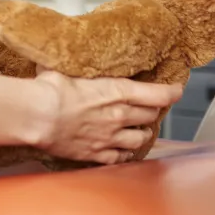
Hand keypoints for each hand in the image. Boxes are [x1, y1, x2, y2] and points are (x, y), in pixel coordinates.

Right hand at [31, 71, 182, 164]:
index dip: (171, 92)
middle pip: (150, 116)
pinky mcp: (97, 154)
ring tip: (141, 131)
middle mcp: (120, 116)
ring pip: (140, 139)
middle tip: (149, 108)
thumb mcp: (65, 68)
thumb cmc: (50, 89)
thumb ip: (73, 66)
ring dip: (142, 134)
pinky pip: (120, 158)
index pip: (157, 94)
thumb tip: (64, 56)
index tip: (177, 90)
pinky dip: (125, 154)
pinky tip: (123, 152)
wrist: (37, 116)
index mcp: (117, 91)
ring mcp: (110, 137)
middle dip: (152, 112)